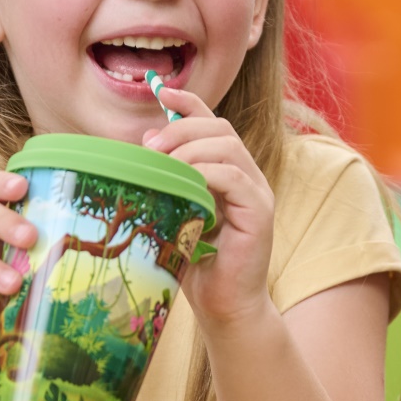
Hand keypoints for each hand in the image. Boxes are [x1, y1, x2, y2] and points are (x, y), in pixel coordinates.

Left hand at [142, 86, 273, 327]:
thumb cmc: (195, 266)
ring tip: (161, 162)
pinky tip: (184, 183)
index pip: (212, 123)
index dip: (188, 103)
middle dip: (181, 127)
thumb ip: (165, 184)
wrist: (224, 308)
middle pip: (220, 128)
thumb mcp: (173, 215)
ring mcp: (257, 193)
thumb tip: (141, 149)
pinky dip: (206, 173)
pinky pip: (234, 177)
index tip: (160, 91)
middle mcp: (247, 176)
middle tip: (149, 147)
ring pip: (227, 147)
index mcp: (227, 172)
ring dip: (189, 148)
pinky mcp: (260, 213)